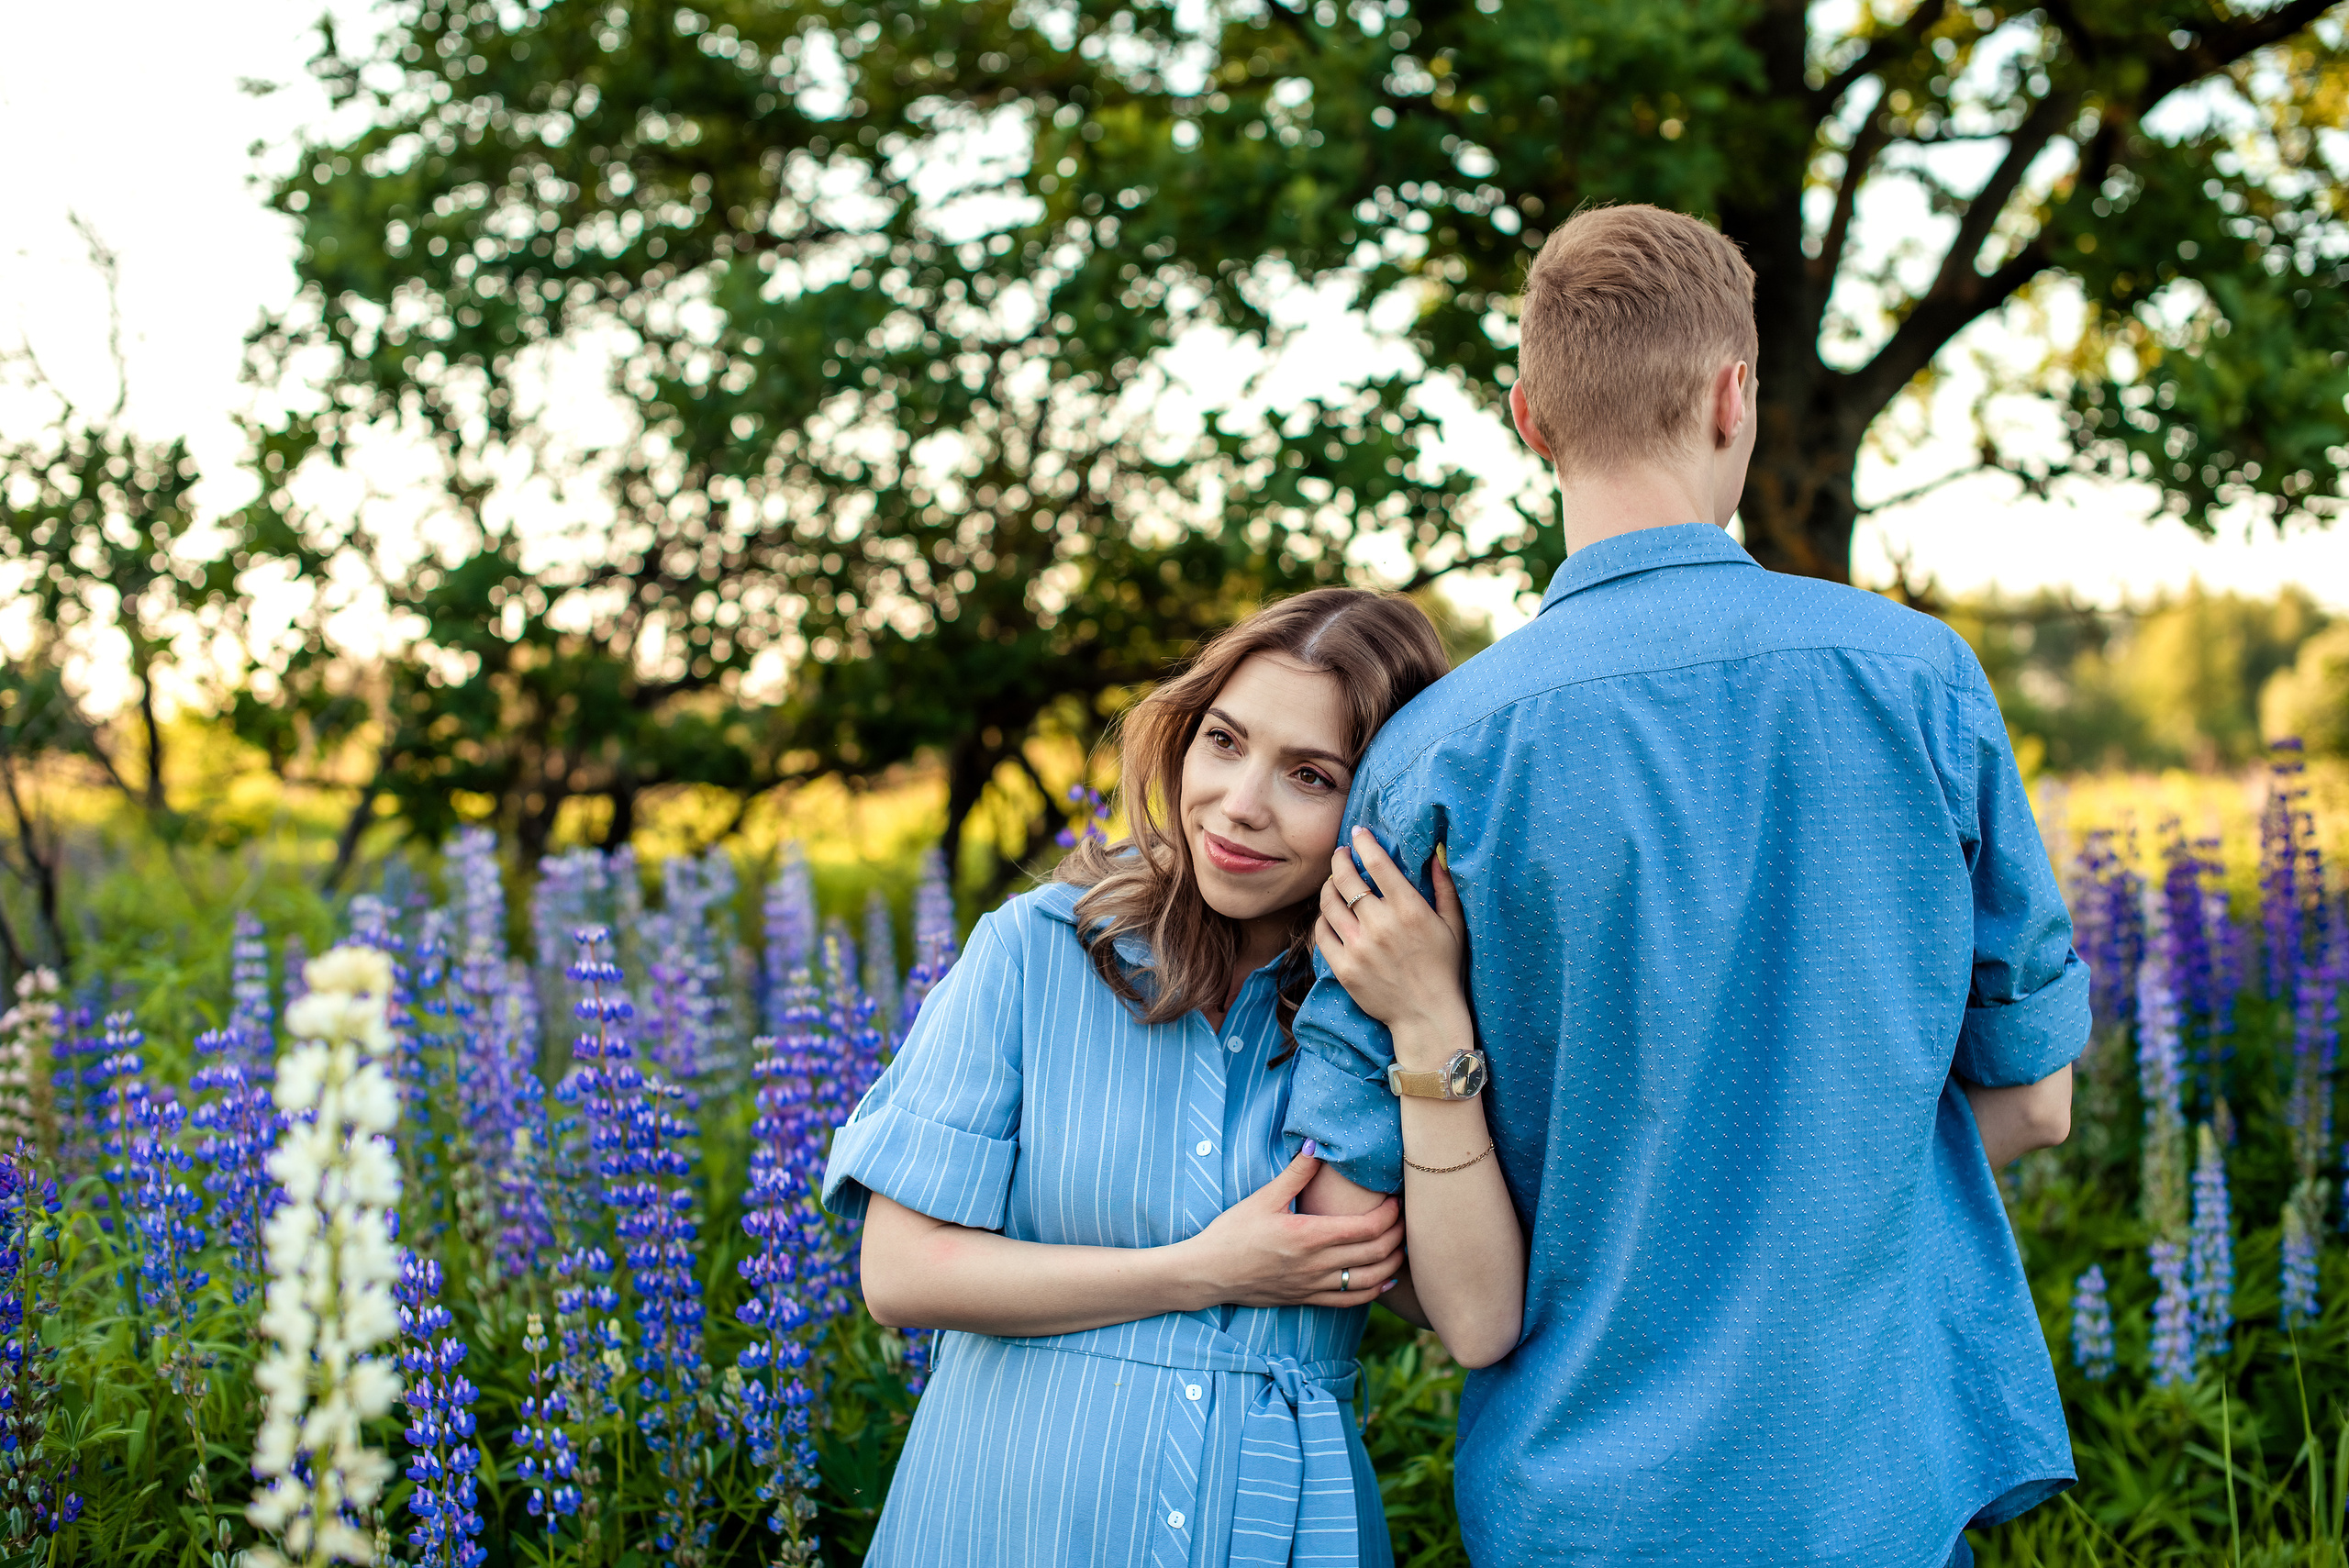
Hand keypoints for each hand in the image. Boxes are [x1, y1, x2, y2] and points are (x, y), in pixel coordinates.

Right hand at [1178, 1149, 1403, 1309]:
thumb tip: (1317, 1145)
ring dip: (1392, 1264)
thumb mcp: (1263, 1199)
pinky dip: (1374, 1291)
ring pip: (1369, 1281)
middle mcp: (1315, 1265)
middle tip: (1407, 1218)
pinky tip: (1385, 1279)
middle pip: (1375, 1254)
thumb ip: (1295, 1174)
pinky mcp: (1307, 1299)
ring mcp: (1313, 1286)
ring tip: (1402, 1246)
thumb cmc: (1233, 1233)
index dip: (1390, 1215)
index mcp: (1308, 1236)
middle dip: (1399, 1236)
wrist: (1209, 1273)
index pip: (1366, 1228)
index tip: (1397, 1199)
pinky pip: (1350, 1301)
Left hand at [1316, 827, 1469, 1041]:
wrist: (1426, 1016)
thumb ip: (1445, 887)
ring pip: (1329, 903)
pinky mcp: (1343, 968)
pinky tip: (1330, 915)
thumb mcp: (1454, 925)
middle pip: (1346, 879)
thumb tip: (1437, 854)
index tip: (1358, 833)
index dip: (1364, 843)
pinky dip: (1322, 919)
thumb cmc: (1444, 968)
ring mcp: (1359, 948)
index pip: (1377, 864)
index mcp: (1409, 910)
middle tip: (1340, 854)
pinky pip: (1321, 933)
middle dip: (1340, 860)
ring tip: (1333, 883)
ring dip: (1328, 887)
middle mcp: (1380, 925)